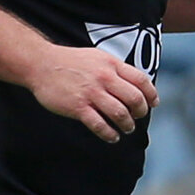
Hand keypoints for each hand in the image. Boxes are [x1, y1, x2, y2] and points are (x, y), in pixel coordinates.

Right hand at [30, 45, 156, 142]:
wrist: (41, 64)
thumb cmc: (70, 61)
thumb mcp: (98, 58)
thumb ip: (117, 70)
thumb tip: (136, 84)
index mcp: (112, 65)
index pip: (142, 81)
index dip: (151, 95)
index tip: (153, 104)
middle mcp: (104, 78)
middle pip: (135, 99)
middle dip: (141, 112)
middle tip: (138, 117)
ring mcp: (91, 93)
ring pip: (120, 114)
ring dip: (128, 125)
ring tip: (127, 128)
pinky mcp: (78, 107)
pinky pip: (99, 125)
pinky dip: (110, 134)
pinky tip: (112, 137)